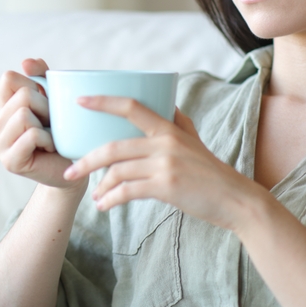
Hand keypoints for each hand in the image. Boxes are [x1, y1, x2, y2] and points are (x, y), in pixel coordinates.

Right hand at [0, 59, 84, 191]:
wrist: (73, 164)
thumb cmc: (63, 130)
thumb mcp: (53, 96)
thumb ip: (41, 75)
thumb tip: (26, 62)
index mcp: (1, 107)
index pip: (9, 78)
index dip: (34, 85)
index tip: (45, 101)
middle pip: (22, 95)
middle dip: (46, 106)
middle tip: (52, 123)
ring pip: (24, 113)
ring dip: (47, 123)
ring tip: (51, 136)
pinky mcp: (9, 161)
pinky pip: (31, 135)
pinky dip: (48, 139)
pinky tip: (49, 148)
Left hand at [62, 96, 264, 229]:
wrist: (235, 200)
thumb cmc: (211, 172)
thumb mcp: (195, 139)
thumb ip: (177, 122)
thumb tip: (166, 104)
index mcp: (169, 128)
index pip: (131, 106)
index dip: (103, 101)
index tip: (79, 101)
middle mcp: (165, 142)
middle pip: (113, 147)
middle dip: (86, 160)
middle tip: (70, 170)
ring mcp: (165, 165)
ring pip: (118, 171)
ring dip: (99, 186)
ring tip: (94, 196)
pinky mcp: (166, 186)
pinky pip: (127, 192)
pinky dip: (111, 199)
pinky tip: (104, 205)